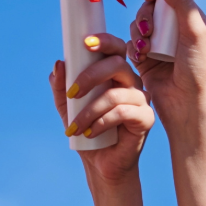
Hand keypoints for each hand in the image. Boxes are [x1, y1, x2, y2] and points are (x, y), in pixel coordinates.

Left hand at [49, 33, 153, 187]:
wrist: (101, 164)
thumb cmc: (87, 130)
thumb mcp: (68, 107)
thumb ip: (61, 86)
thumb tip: (59, 64)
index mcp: (116, 74)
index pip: (116, 49)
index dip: (104, 41)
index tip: (85, 43)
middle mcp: (131, 82)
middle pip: (117, 65)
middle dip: (90, 76)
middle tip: (72, 93)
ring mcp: (141, 100)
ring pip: (115, 94)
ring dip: (89, 110)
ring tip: (75, 126)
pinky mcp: (146, 118)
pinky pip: (122, 113)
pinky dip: (101, 122)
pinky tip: (90, 132)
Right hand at [125, 0, 205, 137]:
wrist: (186, 105)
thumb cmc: (197, 70)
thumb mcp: (196, 33)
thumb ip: (182, 4)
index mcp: (191, 22)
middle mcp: (174, 32)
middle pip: (150, 9)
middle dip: (145, 16)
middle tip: (148, 30)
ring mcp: (159, 45)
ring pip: (138, 25)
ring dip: (138, 32)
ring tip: (145, 48)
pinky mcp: (145, 60)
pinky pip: (130, 43)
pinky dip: (132, 47)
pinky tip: (140, 56)